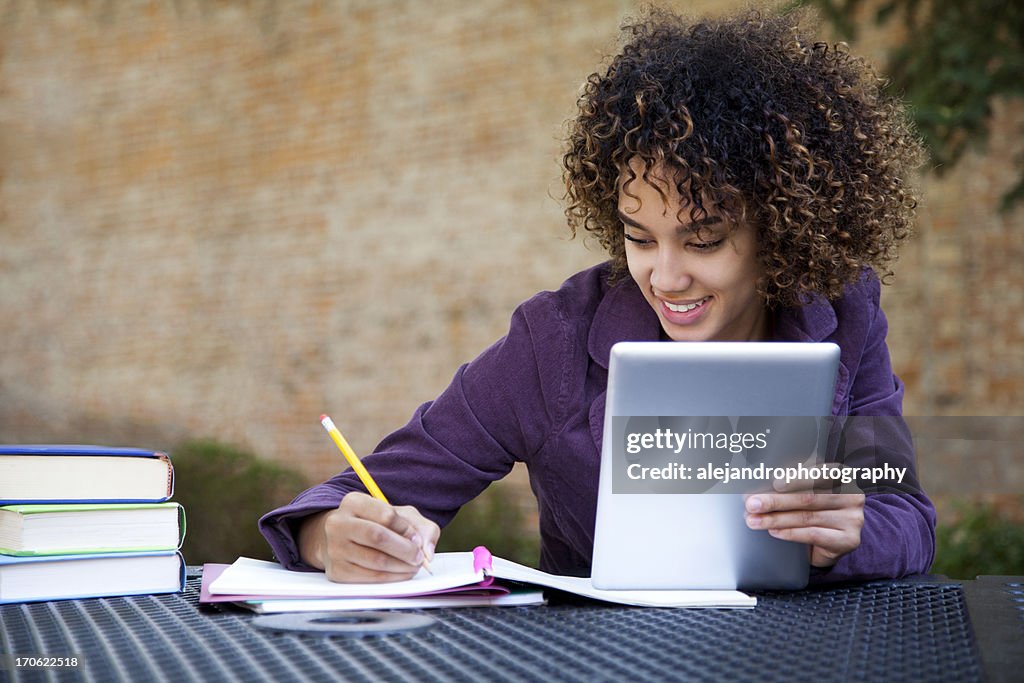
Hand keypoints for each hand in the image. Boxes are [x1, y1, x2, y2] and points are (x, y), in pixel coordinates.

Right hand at [298, 491, 439, 582]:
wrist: (342, 540)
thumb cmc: (376, 524)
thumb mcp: (398, 515)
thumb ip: (420, 526)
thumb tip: (427, 551)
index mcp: (353, 502)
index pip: (386, 514)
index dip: (406, 528)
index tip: (416, 537)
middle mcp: (338, 523)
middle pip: (378, 537)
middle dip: (405, 550)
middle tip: (419, 557)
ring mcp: (334, 549)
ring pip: (375, 561)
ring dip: (402, 567)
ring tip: (413, 566)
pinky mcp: (336, 572)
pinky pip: (370, 578)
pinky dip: (391, 578)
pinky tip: (400, 573)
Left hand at [743, 468, 864, 567]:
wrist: (833, 540)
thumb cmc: (815, 509)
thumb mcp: (807, 491)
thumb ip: (791, 483)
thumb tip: (757, 486)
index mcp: (842, 476)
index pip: (820, 473)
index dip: (797, 477)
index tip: (775, 483)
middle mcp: (852, 496)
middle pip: (808, 498)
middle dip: (775, 501)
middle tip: (752, 504)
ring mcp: (853, 519)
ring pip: (807, 517)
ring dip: (776, 519)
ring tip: (754, 520)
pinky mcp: (849, 540)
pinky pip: (814, 535)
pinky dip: (790, 533)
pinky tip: (773, 531)